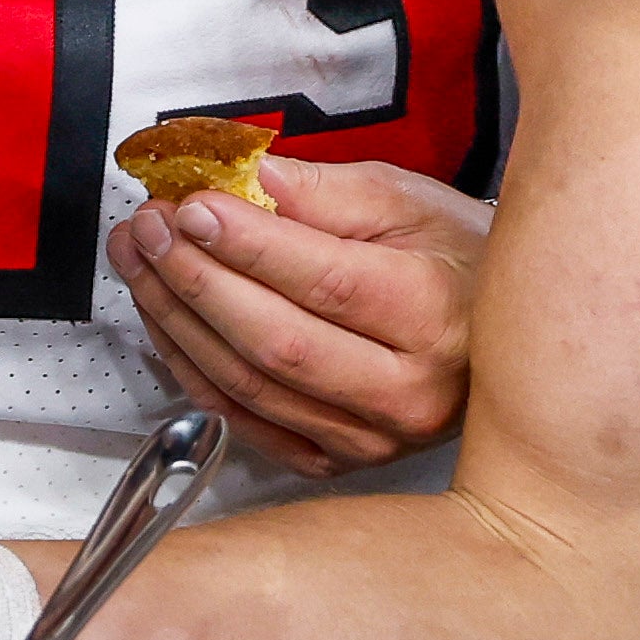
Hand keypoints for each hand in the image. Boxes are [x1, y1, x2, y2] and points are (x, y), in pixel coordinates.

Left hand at [113, 155, 486, 474]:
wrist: (499, 338)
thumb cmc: (457, 261)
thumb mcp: (409, 201)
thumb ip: (324, 192)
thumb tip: (244, 179)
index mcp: (436, 316)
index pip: (326, 282)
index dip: (248, 245)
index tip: (191, 204)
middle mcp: (407, 392)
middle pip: (277, 342)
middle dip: (196, 279)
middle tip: (149, 226)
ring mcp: (369, 438)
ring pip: (248, 386)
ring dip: (177, 319)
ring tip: (140, 260)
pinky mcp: (335, 461)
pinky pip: (243, 420)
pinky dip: (191, 367)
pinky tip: (165, 317)